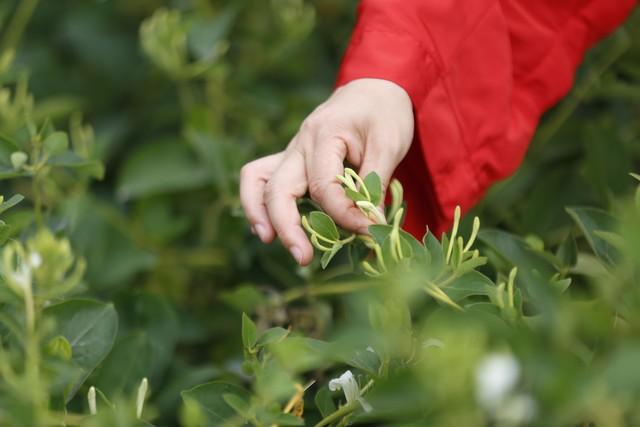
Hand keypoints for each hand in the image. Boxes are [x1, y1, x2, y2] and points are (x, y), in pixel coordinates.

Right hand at [239, 78, 413, 265]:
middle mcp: (300, 143)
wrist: (374, 87)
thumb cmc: (384, 113)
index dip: (344, 215)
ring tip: (270, 241)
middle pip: (278, 188)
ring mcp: (291, 151)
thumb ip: (375, 183)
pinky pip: (262, 179)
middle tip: (303, 258)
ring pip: (257, 180)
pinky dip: (260, 203)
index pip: (324, 186)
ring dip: (260, 213)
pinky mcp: (291, 160)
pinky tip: (270, 228)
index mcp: (324, 134)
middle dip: (287, 226)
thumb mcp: (390, 144)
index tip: (369, 230)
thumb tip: (369, 224)